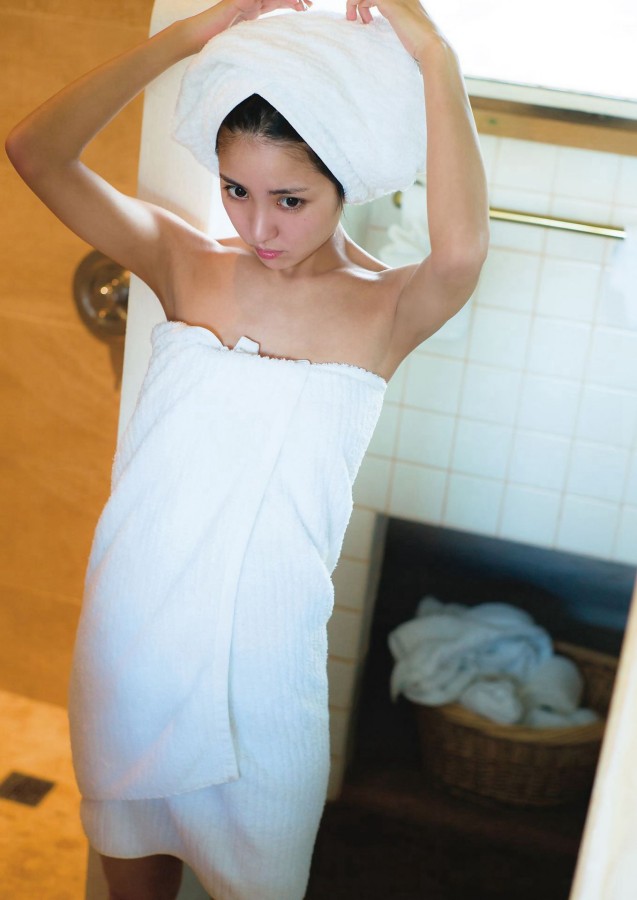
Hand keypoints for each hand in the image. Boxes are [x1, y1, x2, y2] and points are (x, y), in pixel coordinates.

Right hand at [186, 0, 311, 49]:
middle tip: (310, 4)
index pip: (277, 1)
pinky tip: (287, 1)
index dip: (293, 3)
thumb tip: (277, 54)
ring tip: (302, 3)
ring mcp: (244, 0)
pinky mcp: (238, 1)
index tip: (307, 9)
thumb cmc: (218, 44)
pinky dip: (274, 0)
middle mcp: (250, 1)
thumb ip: (260, 41)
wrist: (197, 38)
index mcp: (253, 9)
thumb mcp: (245, 43)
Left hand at [345, 0, 443, 59]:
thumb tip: (397, 36)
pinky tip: (357, 19)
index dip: (369, 3)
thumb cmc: (422, 48)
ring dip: (354, 2)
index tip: (366, 20)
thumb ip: (401, 29)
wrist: (432, 48)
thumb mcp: (409, 34)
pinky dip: (355, 3)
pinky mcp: (390, 4)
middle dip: (360, 1)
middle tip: (354, 18)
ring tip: (352, 18)